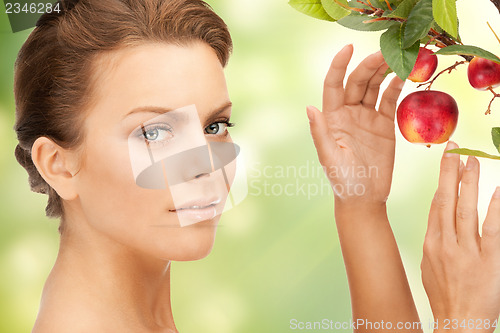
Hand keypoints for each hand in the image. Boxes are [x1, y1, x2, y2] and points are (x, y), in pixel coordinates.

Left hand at [307, 44, 404, 205]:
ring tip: (397, 58)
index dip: (338, 66)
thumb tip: (310, 108)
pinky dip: (396, 87)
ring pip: (374, 87)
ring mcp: (366, 117)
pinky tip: (404, 76)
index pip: (333, 85)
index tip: (347, 48)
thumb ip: (320, 133)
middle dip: (368, 66)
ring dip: (383, 72)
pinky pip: (389, 101)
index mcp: (332, 118)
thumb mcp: (329, 158)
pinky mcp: (383, 125)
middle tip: (385, 53)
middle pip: (357, 82)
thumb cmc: (343, 180)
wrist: (364, 197)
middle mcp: (348, 113)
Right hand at [421, 141, 499, 332]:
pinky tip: (497, 191)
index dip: (441, 180)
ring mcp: (466, 252)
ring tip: (472, 161)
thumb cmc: (444, 295)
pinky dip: (494, 209)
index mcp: (431, 243)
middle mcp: (445, 243)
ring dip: (468, 183)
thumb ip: (435, 239)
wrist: (458, 322)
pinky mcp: (489, 262)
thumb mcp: (429, 265)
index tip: (446, 160)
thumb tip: (440, 216)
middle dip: (450, 172)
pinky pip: (492, 231)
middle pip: (446, 200)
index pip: (436, 204)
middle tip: (455, 148)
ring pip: (465, 210)